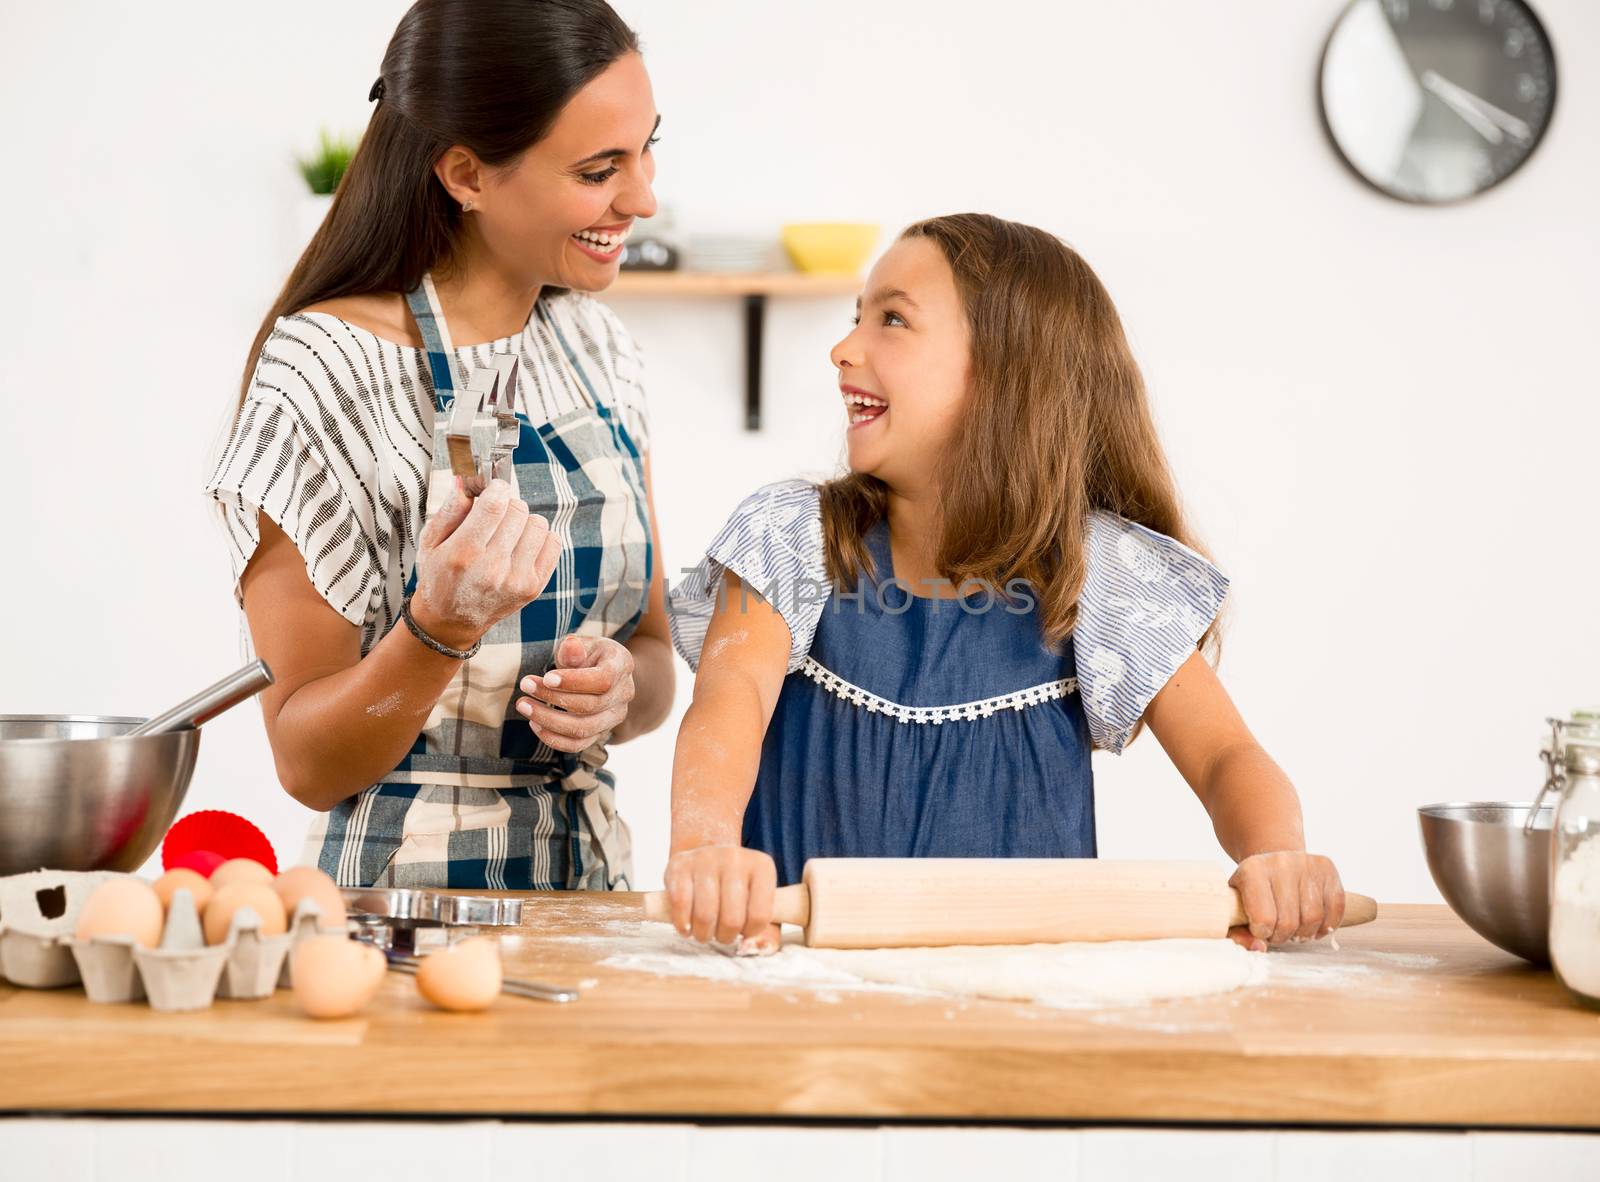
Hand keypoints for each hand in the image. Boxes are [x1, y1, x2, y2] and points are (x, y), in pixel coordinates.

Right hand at [411, 477, 560, 649]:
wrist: (451, 621)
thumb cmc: (439, 577)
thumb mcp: (431, 542)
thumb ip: (450, 509)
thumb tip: (466, 481)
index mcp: (464, 553)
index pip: (494, 504)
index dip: (497, 488)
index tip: (493, 489)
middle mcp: (492, 567)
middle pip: (517, 511)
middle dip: (507, 505)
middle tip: (496, 514)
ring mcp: (516, 579)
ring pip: (537, 524)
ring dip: (524, 521)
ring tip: (508, 532)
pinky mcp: (533, 587)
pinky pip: (553, 543)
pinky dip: (540, 537)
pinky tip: (522, 544)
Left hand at [515, 635, 635, 752]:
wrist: (599, 671)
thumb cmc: (587, 653)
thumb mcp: (581, 643)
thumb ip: (574, 648)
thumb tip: (571, 646)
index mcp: (622, 665)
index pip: (603, 679)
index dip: (574, 681)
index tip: (546, 677)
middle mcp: (624, 694)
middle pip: (590, 706)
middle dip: (552, 697)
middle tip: (525, 685)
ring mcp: (614, 717)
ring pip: (582, 729)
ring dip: (548, 720)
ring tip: (524, 706)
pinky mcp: (600, 733)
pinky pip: (577, 745)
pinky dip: (553, 738)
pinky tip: (534, 724)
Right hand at [663, 844, 780, 950]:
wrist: (706, 856)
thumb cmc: (734, 886)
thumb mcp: (757, 896)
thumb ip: (765, 925)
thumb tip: (759, 946)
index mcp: (761, 866)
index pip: (760, 915)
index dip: (749, 932)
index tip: (743, 931)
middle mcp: (735, 858)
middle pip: (732, 919)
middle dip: (725, 936)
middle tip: (721, 935)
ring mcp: (706, 858)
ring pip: (705, 915)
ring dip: (703, 934)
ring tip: (703, 932)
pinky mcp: (680, 863)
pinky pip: (680, 904)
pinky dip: (681, 923)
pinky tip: (686, 927)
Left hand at [1227, 850, 1345, 951]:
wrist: (1273, 862)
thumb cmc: (1252, 891)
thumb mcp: (1235, 907)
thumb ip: (1238, 933)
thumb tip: (1259, 948)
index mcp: (1252, 870)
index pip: (1263, 918)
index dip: (1263, 933)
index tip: (1261, 930)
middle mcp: (1280, 862)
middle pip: (1290, 922)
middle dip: (1283, 936)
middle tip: (1278, 933)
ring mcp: (1306, 863)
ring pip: (1314, 918)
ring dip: (1305, 934)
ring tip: (1294, 930)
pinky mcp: (1327, 868)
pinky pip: (1336, 909)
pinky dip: (1326, 925)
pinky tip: (1313, 925)